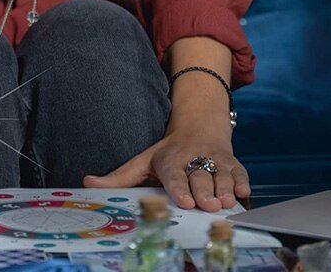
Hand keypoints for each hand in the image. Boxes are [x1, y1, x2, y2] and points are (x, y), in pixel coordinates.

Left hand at [82, 129, 250, 212]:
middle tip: (209, 205)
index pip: (174, 174)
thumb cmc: (168, 152)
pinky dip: (243, 181)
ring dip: (225, 188)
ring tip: (227, 202)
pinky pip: (240, 171)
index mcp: (170, 159)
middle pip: (200, 175)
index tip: (185, 201)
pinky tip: (244, 193)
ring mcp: (215, 159)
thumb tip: (87, 182)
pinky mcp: (232, 161)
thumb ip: (118, 176)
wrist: (199, 125)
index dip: (180, 187)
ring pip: (221, 174)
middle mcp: (193, 157)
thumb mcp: (142, 161)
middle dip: (205, 190)